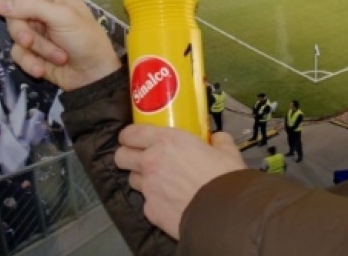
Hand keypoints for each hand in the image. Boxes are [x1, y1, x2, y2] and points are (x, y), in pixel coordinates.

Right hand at [0, 0, 120, 89]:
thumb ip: (31, 8)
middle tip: (36, 39)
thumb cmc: (86, 39)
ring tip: (56, 55)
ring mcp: (34, 28)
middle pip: (11, 9)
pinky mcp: (31, 50)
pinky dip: (31, 63)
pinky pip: (16, 53)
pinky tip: (46, 69)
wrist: (92, 75)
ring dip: (35, 49)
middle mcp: (39, 6)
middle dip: (24, 29)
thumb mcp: (63, 18)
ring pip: (14, 33)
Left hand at [115, 125, 245, 238]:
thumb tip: (217, 138)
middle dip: (127, 156)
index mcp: (166, 141)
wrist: (223, 213)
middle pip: (121, 156)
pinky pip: (147, 203)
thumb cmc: (224, 177)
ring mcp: (148, 188)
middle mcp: (150, 162)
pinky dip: (155, 202)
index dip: (129, 136)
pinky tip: (171, 203)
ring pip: (132, 180)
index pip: (130, 133)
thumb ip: (218, 141)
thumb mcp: (227, 151)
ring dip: (142, 179)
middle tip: (141, 159)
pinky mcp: (150, 211)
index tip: (135, 139)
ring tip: (160, 183)